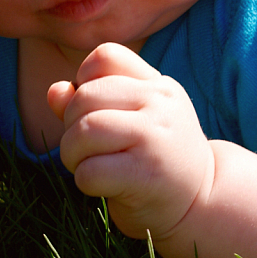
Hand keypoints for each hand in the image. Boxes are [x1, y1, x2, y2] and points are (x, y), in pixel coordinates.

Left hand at [47, 42, 214, 239]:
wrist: (202, 202)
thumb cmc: (157, 157)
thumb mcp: (132, 119)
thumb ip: (92, 102)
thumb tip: (55, 91)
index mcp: (157, 84)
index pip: (105, 56)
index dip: (84, 80)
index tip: (94, 109)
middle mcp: (159, 103)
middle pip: (85, 96)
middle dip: (70, 125)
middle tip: (85, 148)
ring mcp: (154, 137)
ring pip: (83, 131)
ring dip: (72, 154)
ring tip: (87, 165)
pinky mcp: (146, 174)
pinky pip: (89, 171)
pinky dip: (84, 181)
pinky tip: (103, 185)